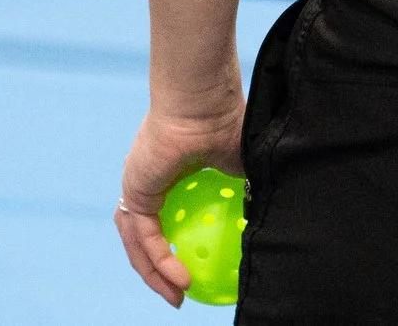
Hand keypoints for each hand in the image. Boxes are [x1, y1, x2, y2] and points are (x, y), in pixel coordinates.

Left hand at [116, 101, 246, 306]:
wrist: (204, 102)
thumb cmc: (226, 120)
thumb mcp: (240, 164)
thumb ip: (244, 189)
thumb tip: (262, 212)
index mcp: (171, 171)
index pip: (165, 219)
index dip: (175, 248)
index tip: (195, 272)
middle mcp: (150, 179)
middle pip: (145, 237)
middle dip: (158, 271)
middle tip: (180, 296)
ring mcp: (138, 185)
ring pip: (139, 242)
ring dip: (155, 273)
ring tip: (177, 296)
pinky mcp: (135, 190)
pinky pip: (143, 237)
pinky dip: (159, 259)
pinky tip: (179, 277)